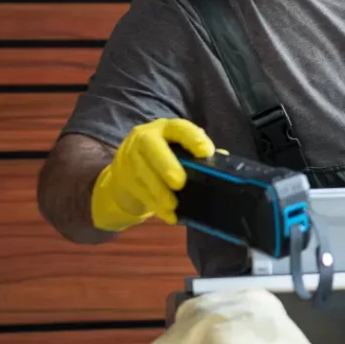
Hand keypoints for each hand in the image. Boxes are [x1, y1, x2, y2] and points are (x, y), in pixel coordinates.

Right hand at [91, 118, 213, 231]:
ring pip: (141, 171)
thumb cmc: (163, 162)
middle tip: (180, 183)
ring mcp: (129, 157)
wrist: (126, 176)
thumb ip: (199, 156)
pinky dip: (154, 205)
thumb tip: (223, 159)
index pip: (179, 127)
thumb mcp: (180, 154)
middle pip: (150, 145)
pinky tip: (168, 215)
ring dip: (158, 190)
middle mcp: (145, 137)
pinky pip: (137, 191)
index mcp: (166, 129)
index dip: (193, 138)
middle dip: (166, 164)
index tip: (206, 153)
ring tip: (173, 205)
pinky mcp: (121, 177)